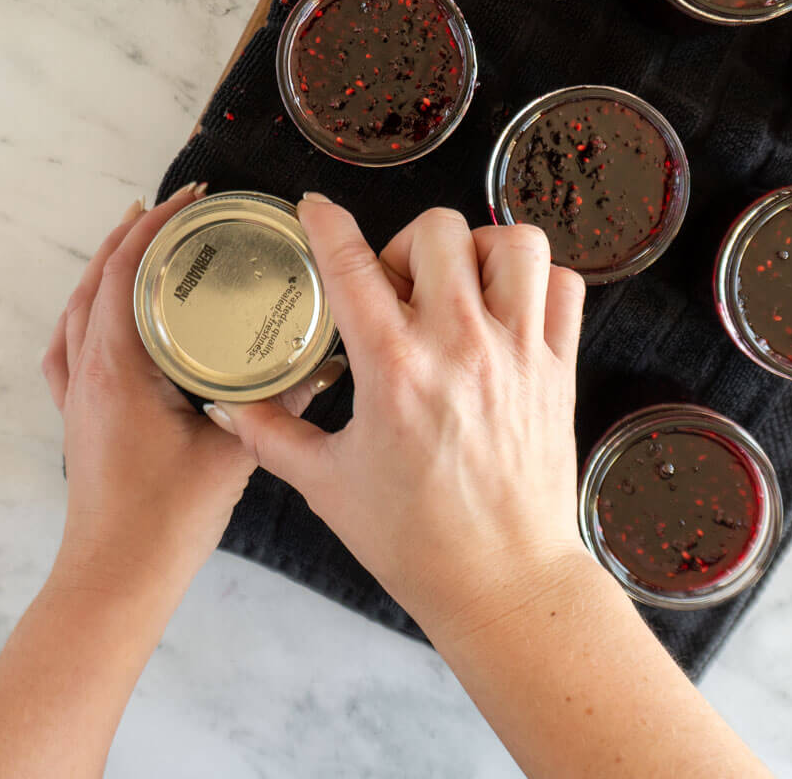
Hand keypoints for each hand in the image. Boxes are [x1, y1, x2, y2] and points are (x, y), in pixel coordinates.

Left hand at [41, 183, 342, 595]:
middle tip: (176, 206)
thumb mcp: (234, 453)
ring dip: (106, 268)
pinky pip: (68, 347)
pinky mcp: (78, 418)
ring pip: (77, 309)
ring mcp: (77, 396)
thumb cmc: (166, 520)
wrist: (115, 577)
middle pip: (97, 279)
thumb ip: (280, 405)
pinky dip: (85, 314)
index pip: (126, 271)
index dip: (155, 224)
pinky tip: (105, 314)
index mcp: (119, 366)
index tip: (191, 197)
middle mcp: (88, 371)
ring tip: (142, 241)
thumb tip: (324, 367)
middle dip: (133, 233)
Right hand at [215, 195, 590, 638]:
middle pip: (438, 231)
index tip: (315, 208)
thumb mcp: (326, 486)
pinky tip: (507, 308)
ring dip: (478, 249)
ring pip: (511, 243)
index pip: (350, 264)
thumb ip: (271, 435)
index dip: (325, 222)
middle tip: (396, 286)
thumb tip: (227, 404)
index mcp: (394, 370)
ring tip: (457, 285)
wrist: (504, 581)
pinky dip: (536, 280)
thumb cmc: (416, 541)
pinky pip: (563, 285)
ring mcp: (518, 353)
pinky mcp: (559, 368)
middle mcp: (460, 347)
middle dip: (406, 243)